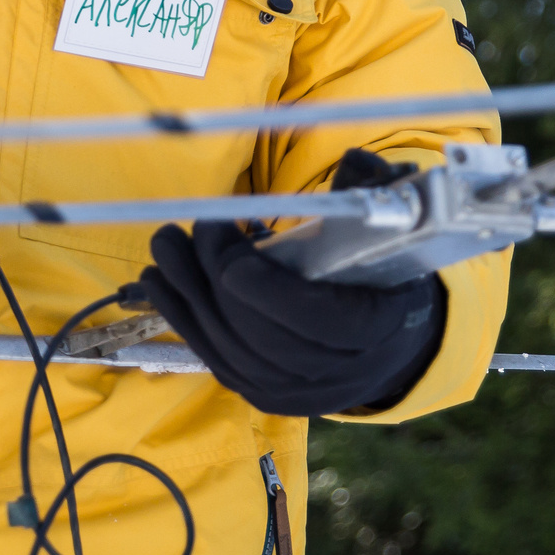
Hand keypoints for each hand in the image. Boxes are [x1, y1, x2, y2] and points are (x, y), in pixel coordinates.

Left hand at [137, 153, 445, 415]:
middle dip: (215, 276)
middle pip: (260, 333)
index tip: (229, 246)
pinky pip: (215, 358)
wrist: (388, 345)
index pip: (317, 319)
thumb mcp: (396, 233)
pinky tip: (159, 282)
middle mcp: (335, 373)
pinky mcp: (262, 394)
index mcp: (377, 329)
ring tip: (165, 245)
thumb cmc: (386, 275)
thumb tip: (352, 160)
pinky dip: (182, 319)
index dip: (267, 288)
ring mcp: (295, 391)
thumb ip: (374, 195)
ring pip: (229, 348)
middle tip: (193, 226)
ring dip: (187, 294)